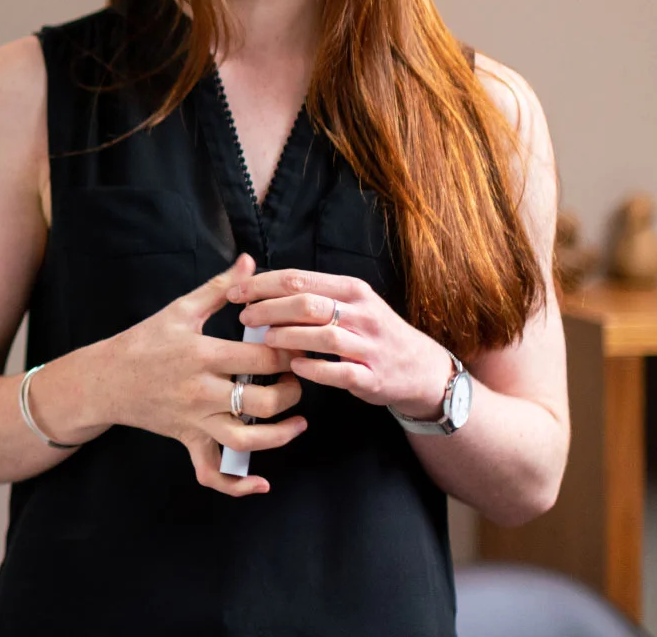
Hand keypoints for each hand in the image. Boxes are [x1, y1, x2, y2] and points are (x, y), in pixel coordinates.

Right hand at [102, 254, 306, 495]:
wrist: (105, 379)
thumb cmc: (143, 341)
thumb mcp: (180, 309)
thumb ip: (219, 288)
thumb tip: (249, 262)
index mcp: (202, 355)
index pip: (262, 359)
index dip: (290, 353)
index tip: (301, 345)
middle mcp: (201, 392)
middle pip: (263, 402)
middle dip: (292, 391)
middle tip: (298, 378)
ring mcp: (195, 421)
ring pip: (247, 441)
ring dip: (281, 435)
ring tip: (298, 421)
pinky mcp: (188, 441)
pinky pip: (212, 473)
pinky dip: (237, 486)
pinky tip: (261, 483)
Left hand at [230, 268, 452, 417]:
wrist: (421, 368)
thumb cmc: (373, 332)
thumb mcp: (351, 303)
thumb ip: (313, 294)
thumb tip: (261, 286)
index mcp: (351, 290)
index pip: (299, 279)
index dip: (262, 284)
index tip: (236, 292)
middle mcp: (362, 313)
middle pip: (307, 304)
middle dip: (269, 308)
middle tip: (244, 316)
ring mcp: (369, 346)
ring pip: (323, 335)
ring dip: (288, 336)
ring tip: (265, 339)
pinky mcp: (372, 376)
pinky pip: (340, 371)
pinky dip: (314, 368)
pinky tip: (294, 366)